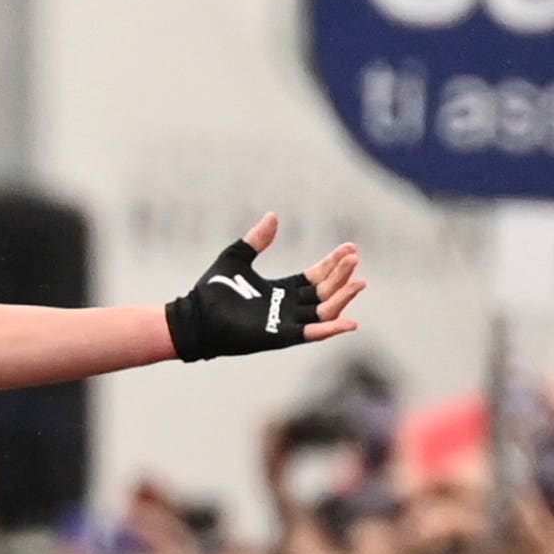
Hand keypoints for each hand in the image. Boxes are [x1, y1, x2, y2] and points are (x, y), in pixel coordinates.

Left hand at [166, 213, 362, 360]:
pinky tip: (351, 322)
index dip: (333, 264)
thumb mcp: (237, 257)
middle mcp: (286, 308)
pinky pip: (311, 334)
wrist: (194, 316)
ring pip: (324, 311)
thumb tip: (274, 216)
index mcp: (280, 291)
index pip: (315, 277)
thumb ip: (257, 239)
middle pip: (324, 292)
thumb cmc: (211, 291)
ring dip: (343, 297)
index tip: (351, 248)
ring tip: (360, 282)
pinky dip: (331, 329)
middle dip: (342, 276)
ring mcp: (284, 324)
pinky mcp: (279, 337)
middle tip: (355, 259)